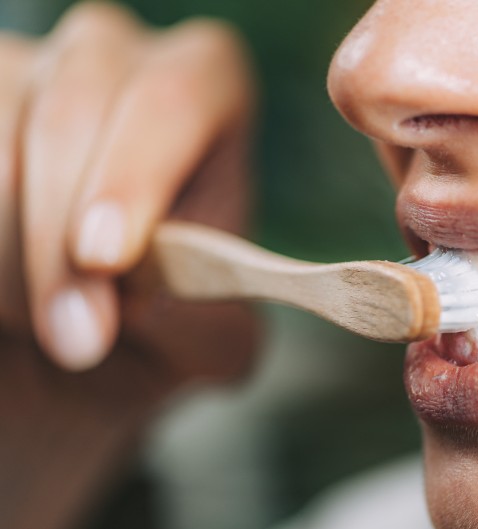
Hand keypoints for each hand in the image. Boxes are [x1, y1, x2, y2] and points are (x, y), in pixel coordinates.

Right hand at [0, 4, 259, 527]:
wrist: (69, 333)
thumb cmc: (154, 321)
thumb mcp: (198, 337)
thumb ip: (199, 321)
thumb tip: (156, 303)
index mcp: (204, 88)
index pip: (179, 97)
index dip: (137, 174)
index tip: (106, 260)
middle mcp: (115, 57)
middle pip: (73, 117)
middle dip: (60, 243)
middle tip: (76, 341)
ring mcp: (27, 70)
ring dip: (10, 254)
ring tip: (43, 323)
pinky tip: (7, 294)